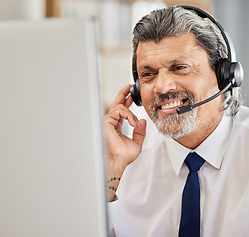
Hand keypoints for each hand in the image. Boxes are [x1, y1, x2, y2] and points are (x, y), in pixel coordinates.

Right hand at [104, 84, 145, 200]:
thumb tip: (142, 121)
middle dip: (123, 94)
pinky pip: (119, 111)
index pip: (120, 111)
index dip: (126, 102)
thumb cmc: (123, 156)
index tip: (131, 96)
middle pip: (116, 104)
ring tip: (135, 123)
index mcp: (116, 127)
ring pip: (119, 107)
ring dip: (131, 113)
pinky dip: (129, 115)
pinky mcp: (106, 121)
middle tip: (129, 87)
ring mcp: (107, 122)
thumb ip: (140, 132)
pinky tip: (133, 122)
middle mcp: (110, 123)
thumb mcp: (136, 143)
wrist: (118, 161)